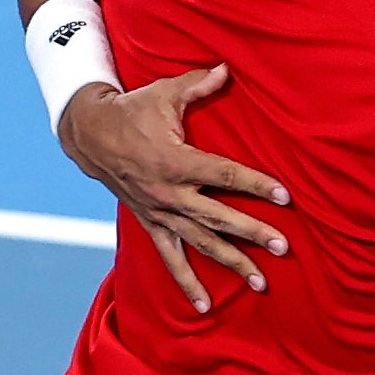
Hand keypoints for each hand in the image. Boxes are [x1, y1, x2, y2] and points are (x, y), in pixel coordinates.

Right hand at [57, 66, 289, 313]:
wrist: (90, 135)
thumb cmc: (132, 110)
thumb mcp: (164, 93)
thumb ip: (199, 83)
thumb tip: (228, 68)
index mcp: (177, 161)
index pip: (225, 175)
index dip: (256, 185)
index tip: (285, 196)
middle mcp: (170, 193)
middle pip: (219, 217)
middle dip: (253, 233)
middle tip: (284, 247)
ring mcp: (160, 213)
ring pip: (201, 243)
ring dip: (231, 262)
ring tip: (260, 281)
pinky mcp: (151, 223)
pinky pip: (171, 258)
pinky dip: (187, 283)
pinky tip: (204, 306)